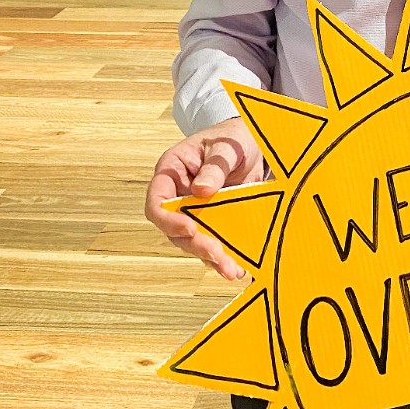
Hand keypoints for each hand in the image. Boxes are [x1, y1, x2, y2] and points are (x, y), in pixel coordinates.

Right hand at [145, 117, 264, 280]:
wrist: (252, 144)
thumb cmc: (233, 139)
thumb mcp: (227, 146)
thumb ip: (214, 166)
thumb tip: (202, 190)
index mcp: (172, 170)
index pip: (157, 201)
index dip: (167, 220)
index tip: (190, 229)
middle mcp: (178, 194)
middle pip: (174, 228)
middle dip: (195, 245)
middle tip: (217, 254)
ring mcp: (195, 210)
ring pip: (193, 241)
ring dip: (210, 257)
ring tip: (231, 270)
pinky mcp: (213, 221)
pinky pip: (212, 242)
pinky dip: (224, 257)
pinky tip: (238, 267)